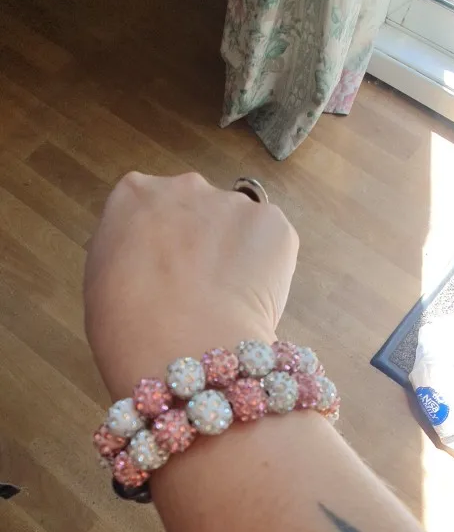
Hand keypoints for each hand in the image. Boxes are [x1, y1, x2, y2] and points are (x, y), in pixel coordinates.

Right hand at [84, 172, 298, 398]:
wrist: (181, 346)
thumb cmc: (126, 326)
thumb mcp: (101, 281)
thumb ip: (127, 254)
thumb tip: (147, 261)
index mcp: (134, 195)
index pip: (151, 209)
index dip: (161, 245)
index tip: (165, 274)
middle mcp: (185, 185)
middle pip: (198, 210)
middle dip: (201, 243)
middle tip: (199, 291)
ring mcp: (234, 202)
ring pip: (239, 228)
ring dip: (237, 256)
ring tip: (228, 303)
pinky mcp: (275, 225)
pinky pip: (274, 245)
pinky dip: (270, 270)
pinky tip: (252, 302)